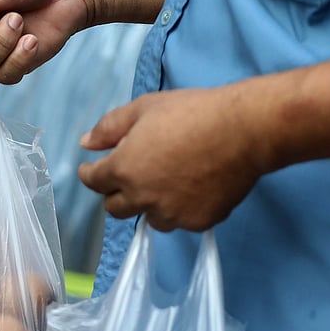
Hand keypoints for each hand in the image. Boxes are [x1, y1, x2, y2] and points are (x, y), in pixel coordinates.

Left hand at [76, 87, 270, 230]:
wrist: (244, 130)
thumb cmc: (193, 112)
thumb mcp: (144, 108)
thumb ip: (109, 127)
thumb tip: (86, 143)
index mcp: (124, 169)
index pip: (93, 181)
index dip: (91, 174)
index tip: (93, 169)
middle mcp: (142, 198)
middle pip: (115, 209)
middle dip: (116, 193)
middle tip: (129, 178)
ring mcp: (171, 213)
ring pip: (149, 218)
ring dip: (150, 205)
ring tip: (165, 184)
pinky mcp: (197, 222)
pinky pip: (181, 221)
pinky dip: (181, 208)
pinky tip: (192, 188)